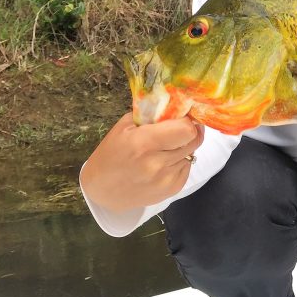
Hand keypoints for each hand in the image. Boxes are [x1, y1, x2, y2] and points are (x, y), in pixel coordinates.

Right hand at [80, 111, 203, 212]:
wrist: (102, 191)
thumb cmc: (111, 154)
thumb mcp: (124, 127)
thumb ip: (150, 114)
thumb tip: (175, 105)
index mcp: (143, 142)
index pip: (186, 129)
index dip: (187, 120)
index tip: (182, 117)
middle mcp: (157, 162)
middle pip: (194, 140)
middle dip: (190, 131)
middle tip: (178, 129)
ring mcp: (166, 179)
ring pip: (192, 153)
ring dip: (183, 147)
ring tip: (165, 148)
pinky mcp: (173, 189)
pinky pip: (187, 167)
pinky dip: (180, 161)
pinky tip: (164, 162)